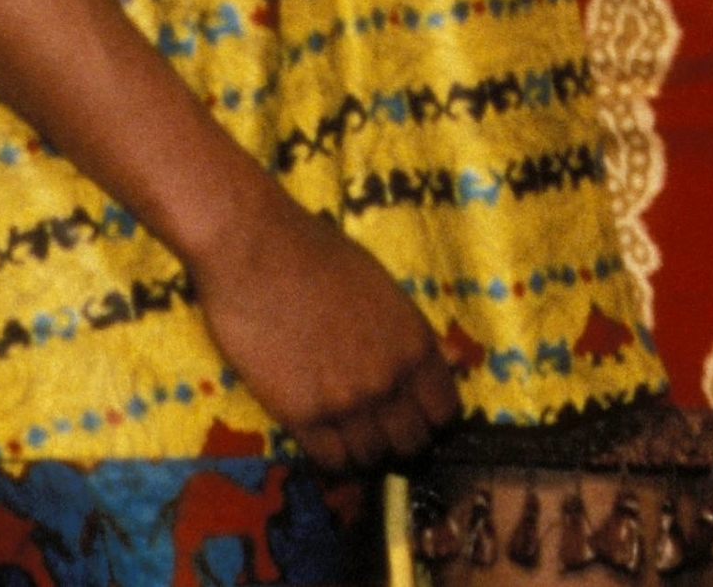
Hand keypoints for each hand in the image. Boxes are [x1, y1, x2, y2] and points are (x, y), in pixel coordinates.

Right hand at [183, 182, 461, 472]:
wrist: (256, 250)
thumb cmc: (319, 255)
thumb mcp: (382, 287)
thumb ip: (417, 332)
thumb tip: (456, 360)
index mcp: (414, 344)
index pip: (444, 412)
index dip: (430, 417)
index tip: (414, 414)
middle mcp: (389, 380)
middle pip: (412, 444)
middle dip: (400, 439)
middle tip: (380, 427)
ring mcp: (347, 402)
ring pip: (372, 459)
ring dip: (365, 452)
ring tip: (350, 434)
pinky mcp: (303, 416)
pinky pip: (331, 461)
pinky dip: (333, 458)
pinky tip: (324, 438)